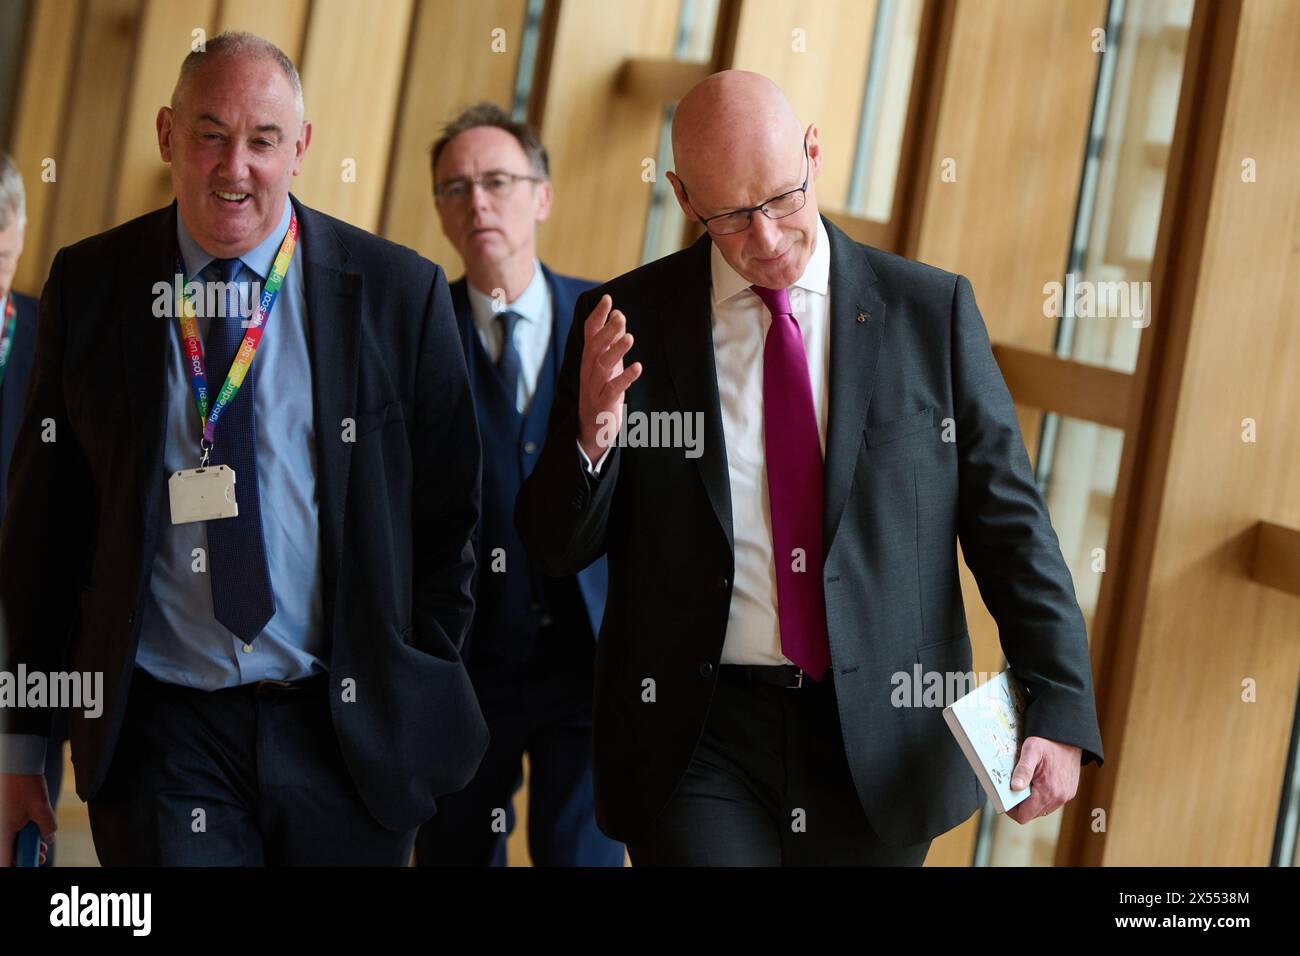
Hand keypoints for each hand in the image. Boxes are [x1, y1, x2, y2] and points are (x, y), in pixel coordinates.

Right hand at [1, 773, 55, 865]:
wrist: (16, 765)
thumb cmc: (25, 785)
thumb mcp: (41, 809)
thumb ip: (47, 827)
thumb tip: (50, 839)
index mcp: (3, 832)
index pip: (5, 860)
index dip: (16, 865)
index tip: (29, 866)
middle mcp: (1, 830)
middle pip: (8, 851)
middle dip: (25, 856)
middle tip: (41, 857)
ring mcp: (3, 823)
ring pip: (11, 841)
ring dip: (26, 845)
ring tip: (42, 846)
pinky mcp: (5, 817)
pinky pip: (11, 831)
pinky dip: (22, 835)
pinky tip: (37, 834)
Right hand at [578, 294, 641, 464]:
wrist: (592, 429)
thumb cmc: (602, 391)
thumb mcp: (606, 364)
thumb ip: (611, 342)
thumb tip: (618, 315)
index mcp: (589, 359)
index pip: (589, 333)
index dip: (597, 316)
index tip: (607, 299)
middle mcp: (589, 371)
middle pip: (595, 347)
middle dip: (607, 331)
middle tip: (621, 318)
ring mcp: (594, 388)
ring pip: (602, 366)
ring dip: (616, 351)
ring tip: (629, 338)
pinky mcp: (603, 404)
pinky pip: (612, 389)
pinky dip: (624, 378)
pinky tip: (637, 368)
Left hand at [1005, 736, 1080, 823]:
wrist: (1069, 737)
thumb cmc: (1048, 742)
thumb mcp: (1031, 751)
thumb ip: (1022, 770)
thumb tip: (1015, 787)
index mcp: (1048, 791)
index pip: (1024, 816)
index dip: (1011, 810)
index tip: (1005, 799)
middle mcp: (1058, 798)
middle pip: (1032, 814)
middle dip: (1021, 804)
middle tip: (1014, 787)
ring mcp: (1065, 796)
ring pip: (1042, 809)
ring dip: (1032, 801)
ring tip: (1026, 783)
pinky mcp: (1069, 792)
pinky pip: (1051, 802)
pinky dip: (1042, 796)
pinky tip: (1038, 782)